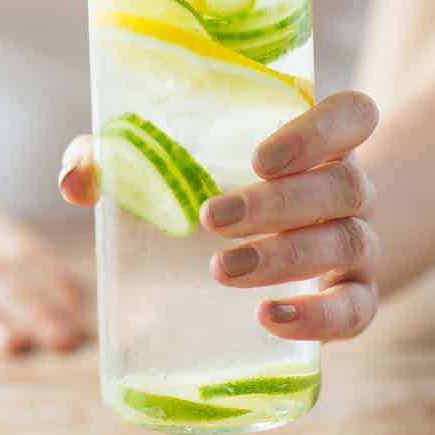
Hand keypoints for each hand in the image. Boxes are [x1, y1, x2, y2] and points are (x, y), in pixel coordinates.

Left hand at [60, 91, 380, 341]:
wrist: (295, 241)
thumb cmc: (221, 184)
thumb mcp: (175, 162)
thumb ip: (118, 157)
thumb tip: (75, 179)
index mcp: (319, 139)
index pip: (354, 115)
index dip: (320, 130)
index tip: (261, 157)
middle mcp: (350, 186)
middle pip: (343, 185)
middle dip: (277, 204)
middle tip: (212, 219)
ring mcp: (360, 243)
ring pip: (348, 242)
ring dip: (286, 257)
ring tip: (222, 269)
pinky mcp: (355, 298)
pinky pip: (357, 311)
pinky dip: (319, 318)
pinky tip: (270, 318)